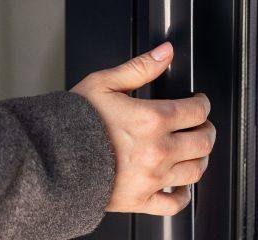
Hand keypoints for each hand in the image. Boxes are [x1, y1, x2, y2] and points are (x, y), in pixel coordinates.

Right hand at [71, 43, 215, 215]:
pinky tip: (179, 186)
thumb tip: (166, 53)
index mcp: (152, 119)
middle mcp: (158, 150)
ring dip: (200, 159)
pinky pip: (175, 204)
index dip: (202, 103)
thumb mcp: (104, 82)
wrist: (51, 157)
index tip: (199, 102)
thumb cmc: (73, 120)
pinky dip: (184, 196)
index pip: (197, 110)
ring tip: (194, 151)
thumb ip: (140, 67)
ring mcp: (152, 178)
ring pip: (196, 171)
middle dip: (206, 130)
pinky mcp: (140, 199)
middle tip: (201, 125)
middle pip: (203, 142)